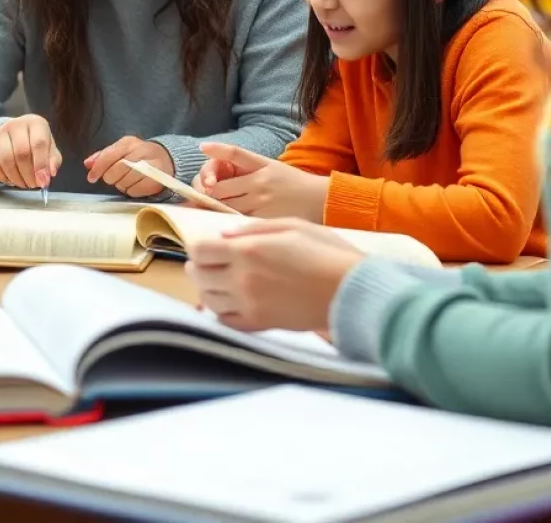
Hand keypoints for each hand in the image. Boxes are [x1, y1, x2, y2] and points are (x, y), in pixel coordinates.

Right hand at [0, 114, 62, 188]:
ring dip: (16, 178)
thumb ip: (53, 160)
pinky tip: (11, 181)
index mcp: (36, 123)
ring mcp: (0, 133)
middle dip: (28, 174)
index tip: (43, 181)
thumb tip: (49, 173)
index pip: (39, 143)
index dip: (41, 165)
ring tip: (23, 184)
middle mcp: (17, 125)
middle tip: (33, 185)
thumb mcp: (49, 148)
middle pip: (21, 153)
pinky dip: (3, 177)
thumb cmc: (34, 141)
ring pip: (6, 160)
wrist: (12, 133)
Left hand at [84, 136, 173, 197]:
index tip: (91, 178)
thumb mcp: (120, 150)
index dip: (98, 168)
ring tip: (126, 179)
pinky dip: (130, 190)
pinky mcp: (155, 181)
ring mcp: (150, 167)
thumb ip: (103, 156)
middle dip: (110, 177)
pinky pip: (134, 191)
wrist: (166, 159)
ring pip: (124, 182)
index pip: (109, 155)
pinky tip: (134, 184)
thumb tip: (88, 163)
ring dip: (120, 184)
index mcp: (128, 143)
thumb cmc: (137, 155)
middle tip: (112, 178)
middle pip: (116, 170)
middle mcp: (140, 152)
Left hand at [186, 218, 364, 331]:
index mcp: (247, 250)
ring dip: (205, 289)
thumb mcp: (291, 225)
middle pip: (199, 275)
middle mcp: (242, 279)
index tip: (204, 245)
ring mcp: (250, 304)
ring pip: (208, 299)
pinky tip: (228, 302)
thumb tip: (224, 234)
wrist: (353, 291)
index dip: (197, 246)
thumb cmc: (326, 252)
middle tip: (202, 263)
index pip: (200, 250)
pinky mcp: (261, 324)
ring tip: (212, 281)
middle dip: (197, 267)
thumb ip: (253, 229)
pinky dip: (220, 311)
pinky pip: (226, 321)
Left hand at [194, 142, 328, 221]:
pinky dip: (229, 222)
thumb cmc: (293, 183)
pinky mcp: (265, 220)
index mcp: (262, 165)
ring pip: (226, 206)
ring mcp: (261, 202)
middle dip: (208, 192)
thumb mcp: (272, 166)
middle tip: (200, 196)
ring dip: (215, 208)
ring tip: (208, 211)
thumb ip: (246, 167)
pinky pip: (239, 221)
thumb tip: (216, 174)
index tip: (202, 147)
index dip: (217, 150)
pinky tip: (225, 226)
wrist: (321, 201)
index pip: (234, 153)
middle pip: (220, 187)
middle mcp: (260, 182)